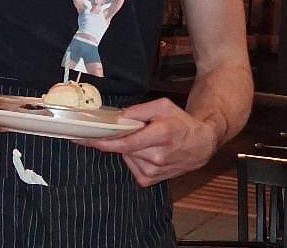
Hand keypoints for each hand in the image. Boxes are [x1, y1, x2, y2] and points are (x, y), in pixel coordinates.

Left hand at [80, 97, 217, 186]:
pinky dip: (132, 157)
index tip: (86, 138)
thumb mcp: (162, 106)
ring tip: (144, 139)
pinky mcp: (150, 180)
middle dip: (115, 138)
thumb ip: (138, 110)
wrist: (200, 144)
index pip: (125, 142)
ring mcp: (154, 171)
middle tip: (117, 129)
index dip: (104, 141)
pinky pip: (131, 166)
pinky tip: (145, 151)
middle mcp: (157, 156)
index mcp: (161, 134)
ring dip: (128, 147)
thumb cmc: (180, 122)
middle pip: (123, 149)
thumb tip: (118, 117)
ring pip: (126, 156)